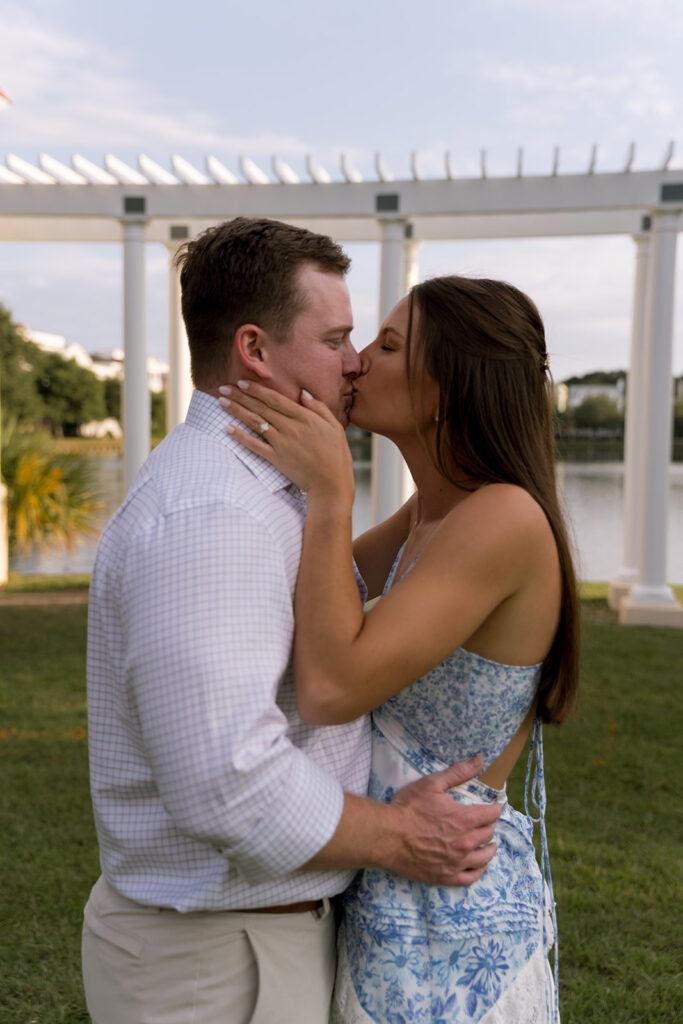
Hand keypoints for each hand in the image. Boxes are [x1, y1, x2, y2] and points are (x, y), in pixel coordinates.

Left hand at [218, 381, 354, 502]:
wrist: (331, 484)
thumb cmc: (336, 455)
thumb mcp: (335, 427)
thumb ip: (319, 408)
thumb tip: (303, 392)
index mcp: (305, 417)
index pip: (275, 399)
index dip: (257, 390)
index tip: (242, 382)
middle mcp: (290, 428)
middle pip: (261, 408)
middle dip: (240, 396)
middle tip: (223, 387)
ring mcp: (282, 444)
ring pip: (255, 423)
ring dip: (236, 411)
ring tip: (221, 402)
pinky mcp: (276, 459)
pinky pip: (254, 446)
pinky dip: (240, 437)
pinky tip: (227, 428)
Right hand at [386, 756, 500, 885]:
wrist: (388, 836)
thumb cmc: (408, 808)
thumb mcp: (432, 783)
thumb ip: (458, 772)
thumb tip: (479, 760)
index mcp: (465, 819)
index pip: (491, 814)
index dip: (494, 808)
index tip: (494, 806)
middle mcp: (466, 842)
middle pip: (488, 834)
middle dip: (489, 826)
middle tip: (487, 822)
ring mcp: (457, 862)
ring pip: (484, 857)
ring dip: (489, 849)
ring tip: (490, 845)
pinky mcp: (446, 876)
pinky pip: (471, 877)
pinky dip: (478, 870)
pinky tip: (479, 865)